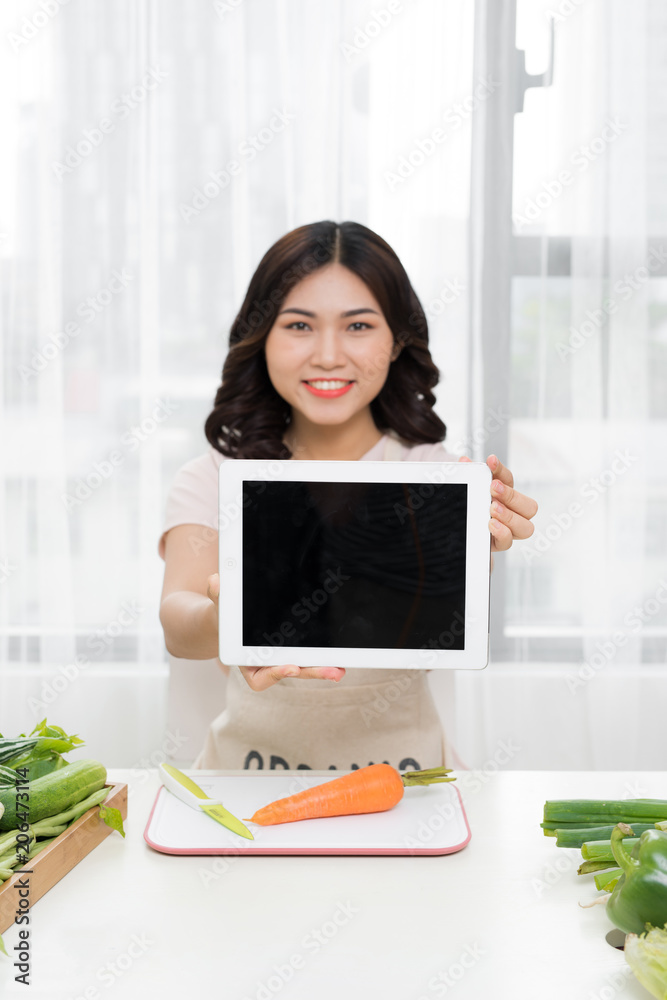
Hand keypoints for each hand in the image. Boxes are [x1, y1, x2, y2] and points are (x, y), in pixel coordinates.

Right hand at [207, 574, 346, 690]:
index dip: (275, 674)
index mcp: (245, 662)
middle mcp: (265, 664)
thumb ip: (218, 595)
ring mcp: (281, 658)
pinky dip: (324, 655)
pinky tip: (340, 654)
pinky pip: (310, 655)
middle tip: (333, 671)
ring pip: (304, 667)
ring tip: (342, 668)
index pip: (260, 678)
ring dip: (323, 667)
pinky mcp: (294, 650)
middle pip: (291, 672)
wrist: (232, 615)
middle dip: (312, 672)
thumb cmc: (225, 614)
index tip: (291, 667)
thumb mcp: (220, 605)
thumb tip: (215, 581)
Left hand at [459, 454, 537, 552]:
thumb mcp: (467, 488)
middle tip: (493, 489)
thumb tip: (465, 461)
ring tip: (492, 509)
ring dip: (510, 516)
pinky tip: (491, 524)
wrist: (451, 529)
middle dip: (512, 496)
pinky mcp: (497, 543)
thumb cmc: (467, 503)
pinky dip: (502, 533)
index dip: (501, 470)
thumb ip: (468, 475)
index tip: (491, 462)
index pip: (508, 479)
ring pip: (526, 527)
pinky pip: (507, 542)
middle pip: (529, 506)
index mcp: (503, 495)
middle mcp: (510, 512)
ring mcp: (507, 529)